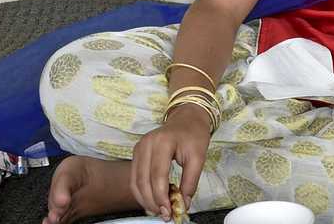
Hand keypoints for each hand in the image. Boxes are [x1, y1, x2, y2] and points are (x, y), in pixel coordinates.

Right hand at [130, 105, 211, 220]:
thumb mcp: (199, 157)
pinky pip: (135, 177)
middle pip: (143, 180)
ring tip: (158, 210)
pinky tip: (152, 200)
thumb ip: (191, 181)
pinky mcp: (137, 153)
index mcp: (162, 142)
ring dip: (145, 199)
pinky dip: (141, 192)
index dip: (161, 196)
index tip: (169, 211)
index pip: (157, 175)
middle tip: (164, 214)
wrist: (187, 119)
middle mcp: (146, 144)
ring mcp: (139, 148)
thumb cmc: (194, 135)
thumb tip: (184, 204)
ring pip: (135, 181)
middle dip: (152, 201)